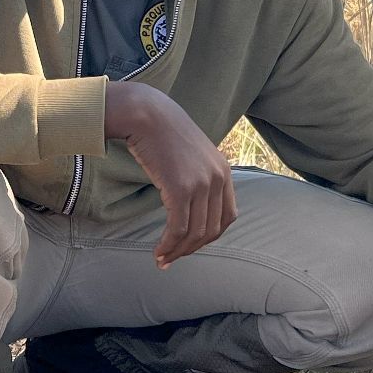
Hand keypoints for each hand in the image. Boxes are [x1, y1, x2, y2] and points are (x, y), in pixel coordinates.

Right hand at [105, 82, 235, 266]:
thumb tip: (189, 203)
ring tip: (162, 259)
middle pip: (211, 230)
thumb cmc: (162, 133)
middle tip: (172, 258)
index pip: (226, 217)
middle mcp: (218, 179)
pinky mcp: (181, 188)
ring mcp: (201, 184)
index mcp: (224, 172)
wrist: (146, 114)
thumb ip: (198, 176)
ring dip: (177, 251)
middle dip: (191, 249)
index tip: (189, 245)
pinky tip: (158, 251)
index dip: (208, 237)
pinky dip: (168, 245)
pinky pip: (178, 228)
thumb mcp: (191, 155)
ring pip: (194, 233)